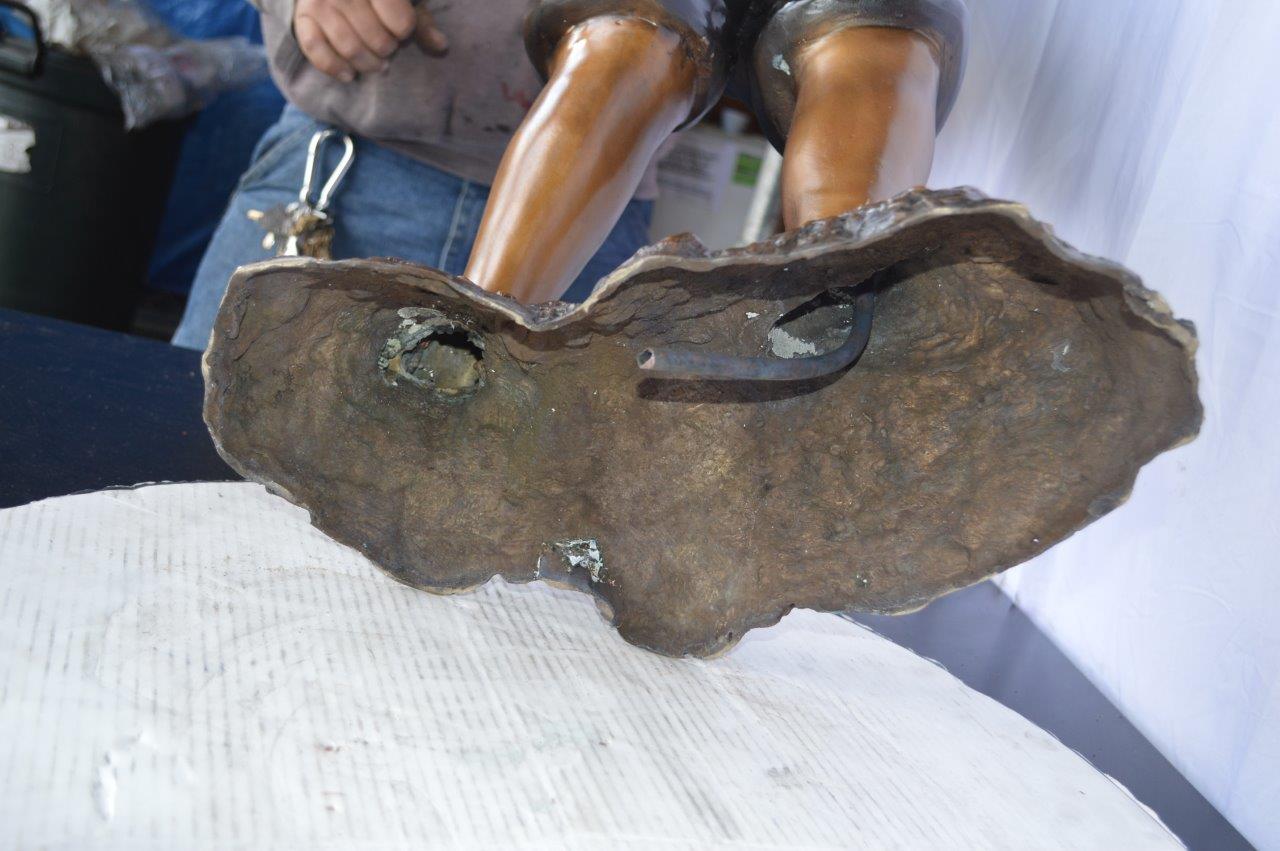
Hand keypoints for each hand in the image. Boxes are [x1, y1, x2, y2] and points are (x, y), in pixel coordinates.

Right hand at [294, 0, 448, 81]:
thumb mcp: (402, 1)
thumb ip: (421, 22)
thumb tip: (441, 46)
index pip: (401, 20)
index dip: (404, 30)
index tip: (401, 29)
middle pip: (377, 38)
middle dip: (386, 50)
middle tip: (387, 49)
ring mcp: (321, 1)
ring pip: (349, 47)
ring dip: (367, 64)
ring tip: (376, 65)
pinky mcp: (303, 17)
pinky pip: (316, 49)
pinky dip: (334, 67)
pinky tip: (349, 75)